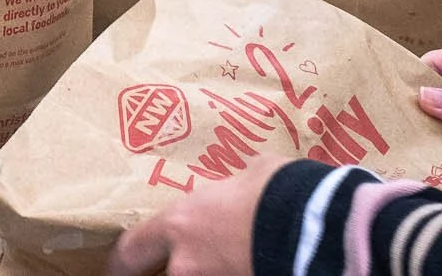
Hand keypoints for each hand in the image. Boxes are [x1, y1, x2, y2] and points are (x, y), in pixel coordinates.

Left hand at [106, 155, 284, 275]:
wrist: (320, 229)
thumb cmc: (282, 192)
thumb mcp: (251, 175)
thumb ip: (232, 187)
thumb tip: (240, 186)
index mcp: (180, 224)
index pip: (131, 251)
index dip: (123, 262)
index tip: (121, 268)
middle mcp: (188, 265)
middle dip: (165, 273)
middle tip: (173, 267)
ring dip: (204, 272)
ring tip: (226, 262)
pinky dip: (235, 274)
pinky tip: (250, 267)